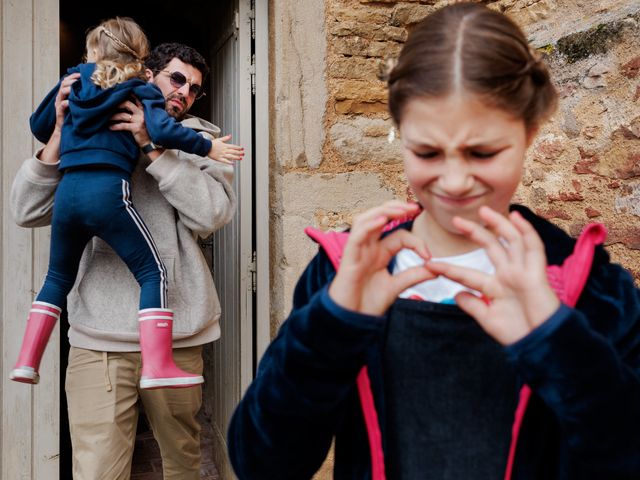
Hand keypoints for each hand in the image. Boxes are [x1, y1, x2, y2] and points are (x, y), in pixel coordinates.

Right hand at [54, 73, 79, 130]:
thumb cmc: (73, 117)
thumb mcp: (78, 105)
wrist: (65, 131)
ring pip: (61, 92)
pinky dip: (66, 103)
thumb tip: (93, 90)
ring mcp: (59, 105)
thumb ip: (81, 97)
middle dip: (72, 80)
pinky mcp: (59, 113)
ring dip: (69, 88)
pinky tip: (71, 102)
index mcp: (64, 95)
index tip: (82, 74)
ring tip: (76, 87)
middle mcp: (61, 98)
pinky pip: (61, 105)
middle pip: (63, 84)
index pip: (67, 81)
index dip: (73, 76)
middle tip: (80, 79)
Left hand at [109, 98, 151, 146]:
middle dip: (117, 104)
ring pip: (123, 115)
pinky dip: (115, 126)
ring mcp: (139, 120)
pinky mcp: (136, 128)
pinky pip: (123, 125)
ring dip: (113, 116)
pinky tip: (110, 128)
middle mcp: (141, 113)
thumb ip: (137, 113)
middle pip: (127, 104)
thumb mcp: (143, 119)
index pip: (136, 99)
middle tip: (109, 106)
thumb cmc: (145, 131)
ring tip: (106, 118)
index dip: (128, 95)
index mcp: (143, 110)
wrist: (151, 143)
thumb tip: (124, 108)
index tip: (118, 93)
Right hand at [207, 135, 243, 164]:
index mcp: (225, 145)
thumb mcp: (219, 139)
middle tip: (243, 153)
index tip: (242, 148)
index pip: (233, 146)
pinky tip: (232, 163)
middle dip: (239, 153)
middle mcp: (224, 150)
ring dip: (236, 157)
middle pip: (233, 151)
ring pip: (230, 156)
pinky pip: (225, 161)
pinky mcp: (219, 159)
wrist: (205, 147)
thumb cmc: (212, 144)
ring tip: (240, 158)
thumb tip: (230, 135)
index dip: (238, 147)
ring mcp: (222, 155)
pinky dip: (229, 162)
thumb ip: (225, 138)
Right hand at [328, 201, 433, 315]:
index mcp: (379, 252)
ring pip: (366, 220)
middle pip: (378, 217)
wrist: (351, 321)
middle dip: (396, 208)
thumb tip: (436, 268)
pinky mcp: (348, 259)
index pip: (399, 235)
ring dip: (383, 211)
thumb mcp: (396, 287)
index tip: (429, 256)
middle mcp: (367, 248)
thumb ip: (414, 275)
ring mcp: (357, 251)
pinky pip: (356, 237)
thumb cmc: (367, 303)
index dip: (416, 241)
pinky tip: (381, 220)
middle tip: (415, 206)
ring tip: (400, 209)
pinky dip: (368, 226)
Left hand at [426, 206, 559, 344]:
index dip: (449, 268)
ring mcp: (523, 272)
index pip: (467, 274)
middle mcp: (508, 275)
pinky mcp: (537, 274)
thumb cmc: (518, 334)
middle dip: (474, 232)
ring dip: (499, 224)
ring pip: (511, 241)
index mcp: (495, 287)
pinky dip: (527, 232)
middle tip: (456, 220)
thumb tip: (456, 294)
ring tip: (484, 210)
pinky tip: (517, 218)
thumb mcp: (489, 319)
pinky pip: (534, 248)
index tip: (429, 264)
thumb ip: (473, 306)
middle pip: (491, 247)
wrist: (541, 344)